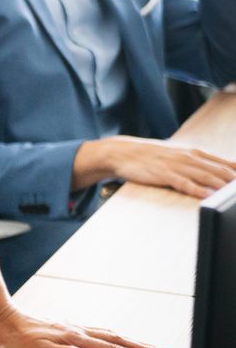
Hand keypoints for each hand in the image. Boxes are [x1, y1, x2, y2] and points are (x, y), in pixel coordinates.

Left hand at [0, 303, 164, 347]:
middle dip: (140, 347)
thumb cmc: (18, 341)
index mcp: (75, 340)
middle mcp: (78, 333)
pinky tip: (116, 337)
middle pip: (117, 340)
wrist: (4, 320)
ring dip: (131, 341)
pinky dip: (114, 336)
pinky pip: (99, 332)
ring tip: (147, 346)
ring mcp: (75, 328)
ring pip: (110, 334)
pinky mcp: (68, 327)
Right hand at [99, 136, 235, 198]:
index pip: (226, 163)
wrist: (123, 152)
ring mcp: (177, 165)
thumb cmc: (151, 156)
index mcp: (195, 152)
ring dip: (222, 185)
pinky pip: (184, 183)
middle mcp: (190, 157)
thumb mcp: (178, 155)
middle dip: (233, 181)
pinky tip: (207, 195)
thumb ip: (199, 162)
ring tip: (232, 193)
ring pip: (206, 176)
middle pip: (220, 171)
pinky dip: (197, 189)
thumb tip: (219, 170)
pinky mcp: (164, 174)